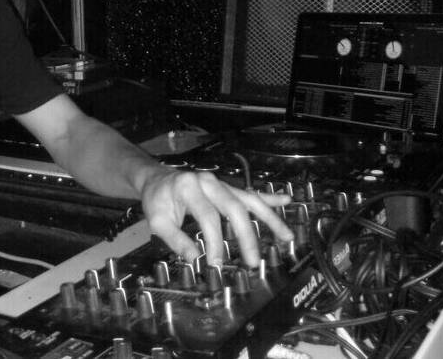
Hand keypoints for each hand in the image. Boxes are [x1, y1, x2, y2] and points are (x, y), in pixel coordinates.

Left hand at [140, 168, 293, 266]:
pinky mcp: (227, 188)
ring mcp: (220, 184)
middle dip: (246, 236)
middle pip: (234, 208)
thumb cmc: (157, 200)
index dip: (214, 242)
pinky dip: (268, 198)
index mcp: (189, 187)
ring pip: (249, 199)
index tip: (216, 263)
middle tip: (253, 260)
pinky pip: (250, 193)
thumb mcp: (157, 221)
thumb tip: (194, 258)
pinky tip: (286, 200)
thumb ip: (175, 239)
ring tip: (287, 235)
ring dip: (269, 218)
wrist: (156, 179)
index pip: (208, 217)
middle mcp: (209, 182)